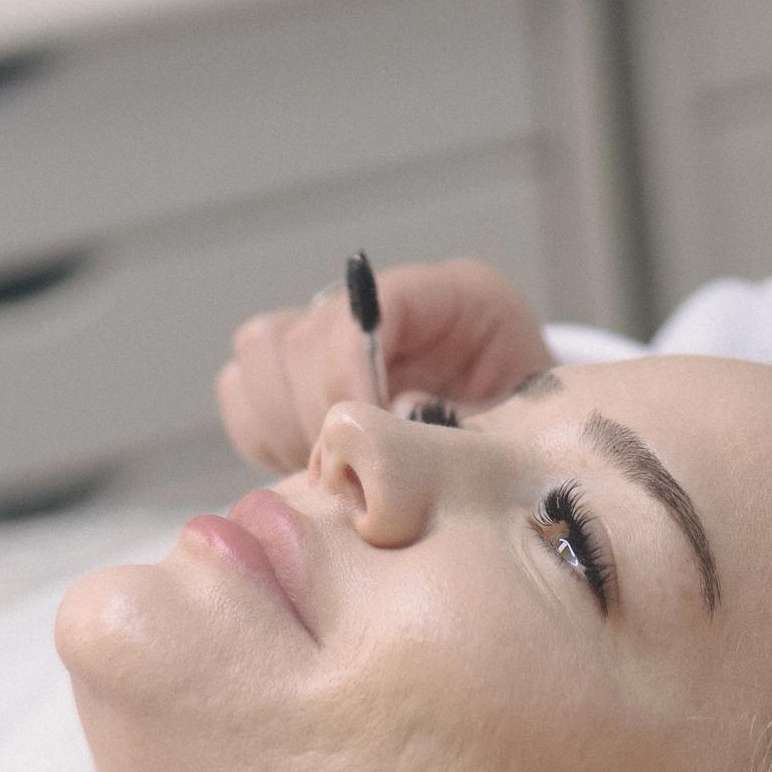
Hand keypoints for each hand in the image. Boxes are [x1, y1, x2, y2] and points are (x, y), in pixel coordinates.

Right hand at [214, 258, 553, 473]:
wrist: (520, 449)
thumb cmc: (527, 437)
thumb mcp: (518, 425)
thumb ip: (463, 422)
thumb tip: (393, 421)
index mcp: (453, 297)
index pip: (366, 310)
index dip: (349, 376)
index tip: (356, 444)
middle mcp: (383, 302)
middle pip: (298, 335)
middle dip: (313, 414)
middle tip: (344, 473)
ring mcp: (332, 329)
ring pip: (259, 353)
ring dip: (283, 425)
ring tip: (331, 471)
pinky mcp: (298, 370)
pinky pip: (243, 390)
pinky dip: (265, 433)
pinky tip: (312, 463)